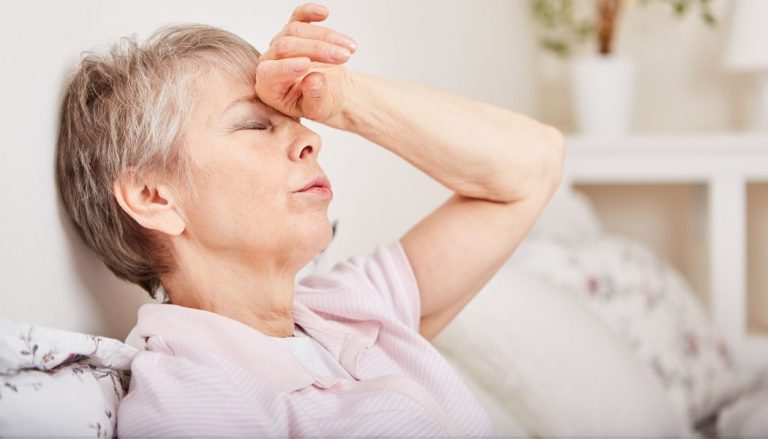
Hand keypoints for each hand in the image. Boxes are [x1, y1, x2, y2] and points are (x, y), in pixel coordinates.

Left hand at [255, 3, 356, 124]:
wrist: (331, 90)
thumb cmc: (321, 103)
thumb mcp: (320, 109)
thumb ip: (315, 97)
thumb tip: (314, 80)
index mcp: (269, 87)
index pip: (270, 72)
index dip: (286, 67)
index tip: (307, 65)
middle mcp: (270, 62)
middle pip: (286, 47)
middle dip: (318, 50)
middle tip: (343, 57)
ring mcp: (280, 44)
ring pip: (297, 30)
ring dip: (327, 37)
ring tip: (350, 49)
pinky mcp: (293, 31)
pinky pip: (298, 16)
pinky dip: (310, 12)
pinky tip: (324, 13)